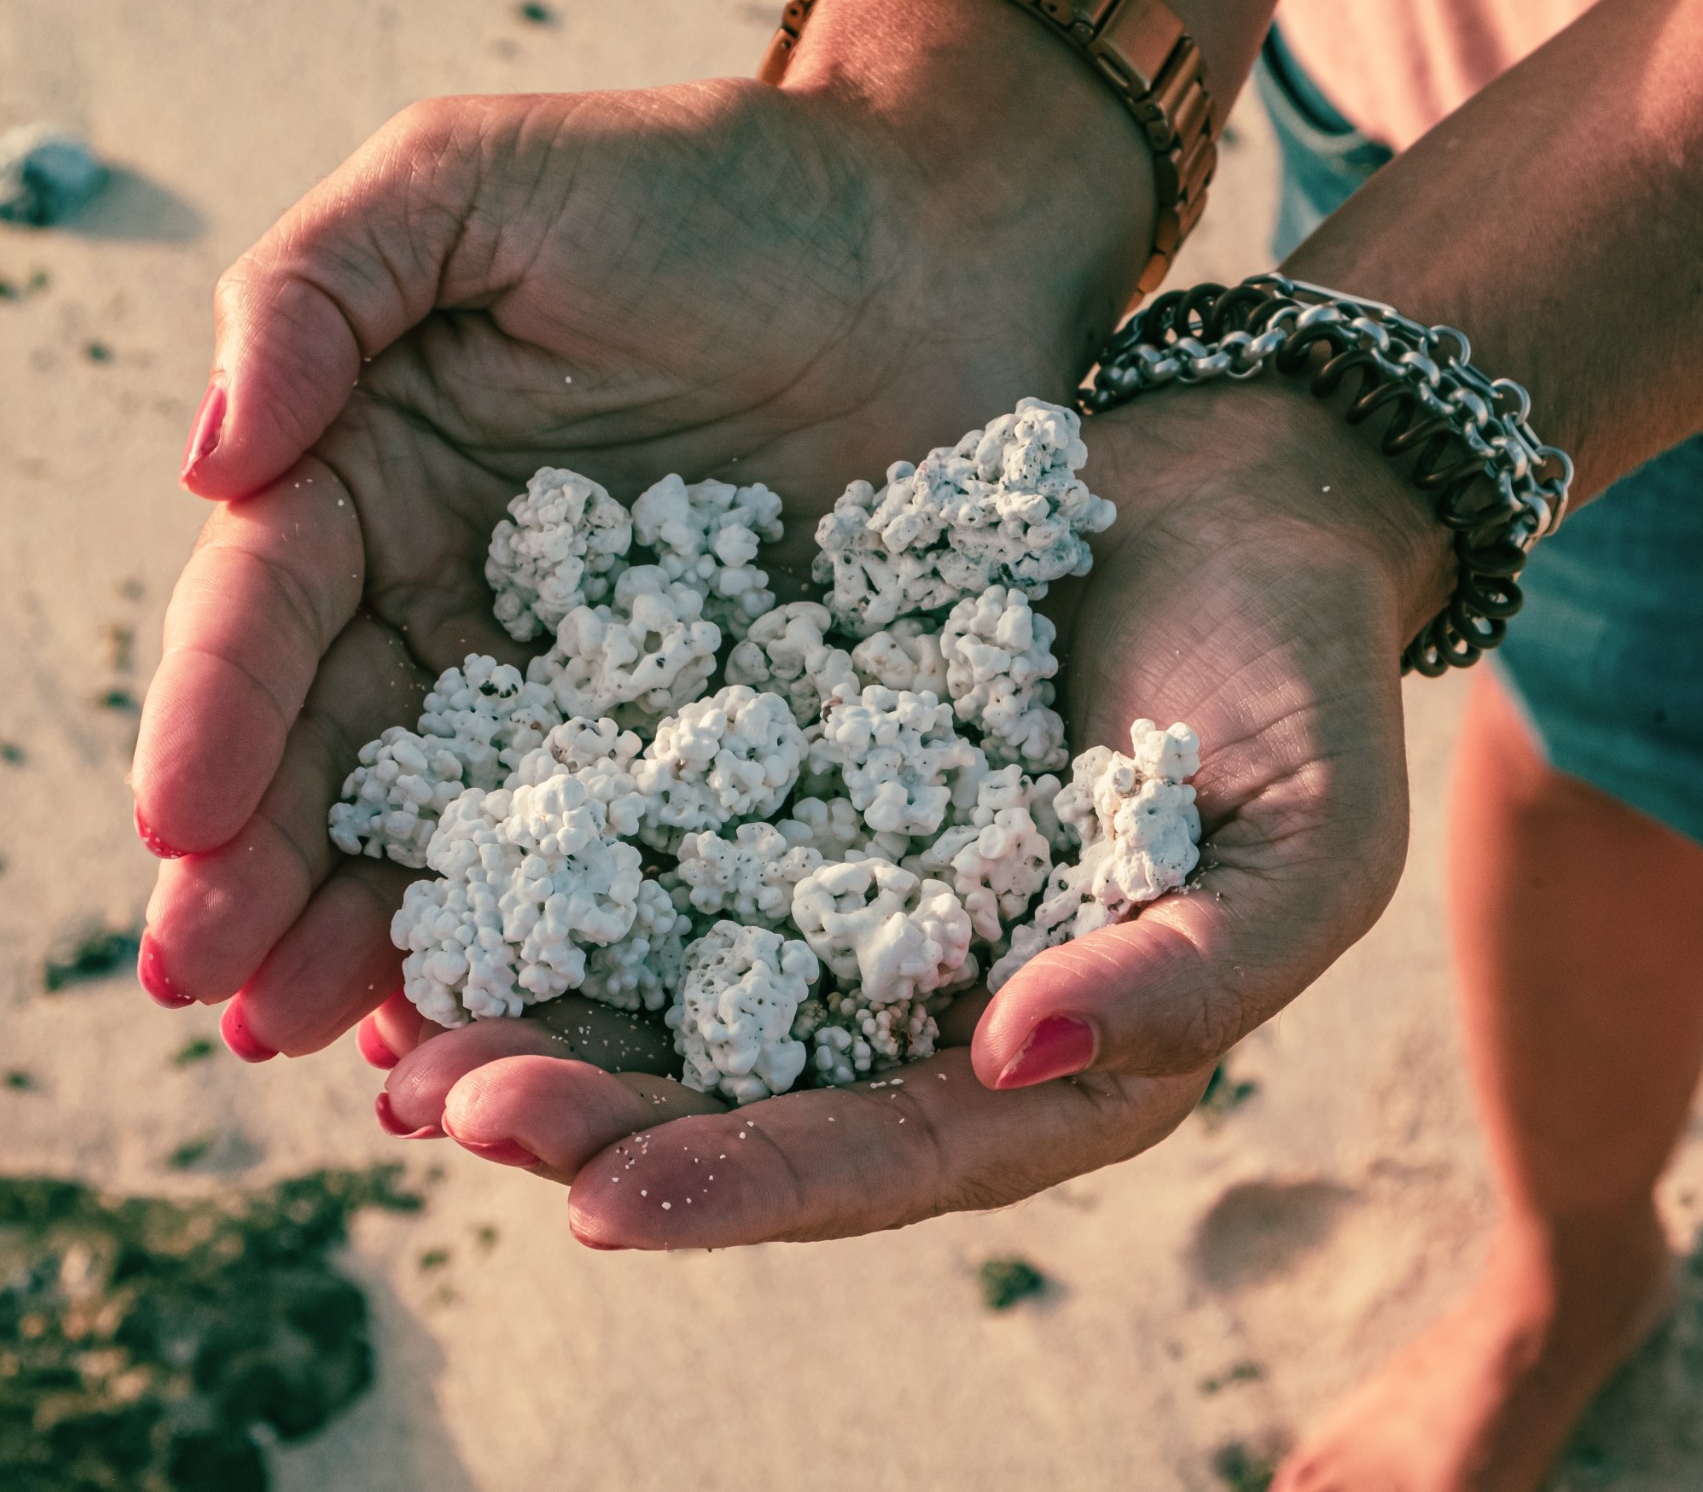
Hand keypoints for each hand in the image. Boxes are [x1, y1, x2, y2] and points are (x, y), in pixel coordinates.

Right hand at [130, 0, 1151, 1054]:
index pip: (268, 616)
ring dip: (385, 946)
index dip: (213, 722)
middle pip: (338, 764)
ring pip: (460, 840)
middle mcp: (452, 611)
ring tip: (325, 1050)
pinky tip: (515, 1033)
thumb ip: (318, 292)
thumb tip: (203, 463)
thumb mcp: (473, 182)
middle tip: (218, 998)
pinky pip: (627, 863)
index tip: (174, 830)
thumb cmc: (697, 184)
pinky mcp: (712, 754)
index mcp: (369, 483)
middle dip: (267, 882)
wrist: (926, 235)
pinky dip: (567, 950)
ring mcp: (582, 699)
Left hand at [375, 379, 1453, 1245]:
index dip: (748, 1186)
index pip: (890, 1157)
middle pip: (750, 1103)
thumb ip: (1188, 970)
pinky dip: (561, 883)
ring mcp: (854, 903)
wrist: (1238, 503)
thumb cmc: (1298, 679)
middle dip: (597, 1121)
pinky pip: (661, 851)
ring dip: (545, 1025)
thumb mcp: (1303, 840)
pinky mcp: (792, 793)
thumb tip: (1011, 1061)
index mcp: (1060, 1062)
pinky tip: (444, 887)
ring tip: (399, 1043)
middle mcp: (934, 1009)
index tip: (596, 1200)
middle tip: (439, 1110)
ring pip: (678, 995)